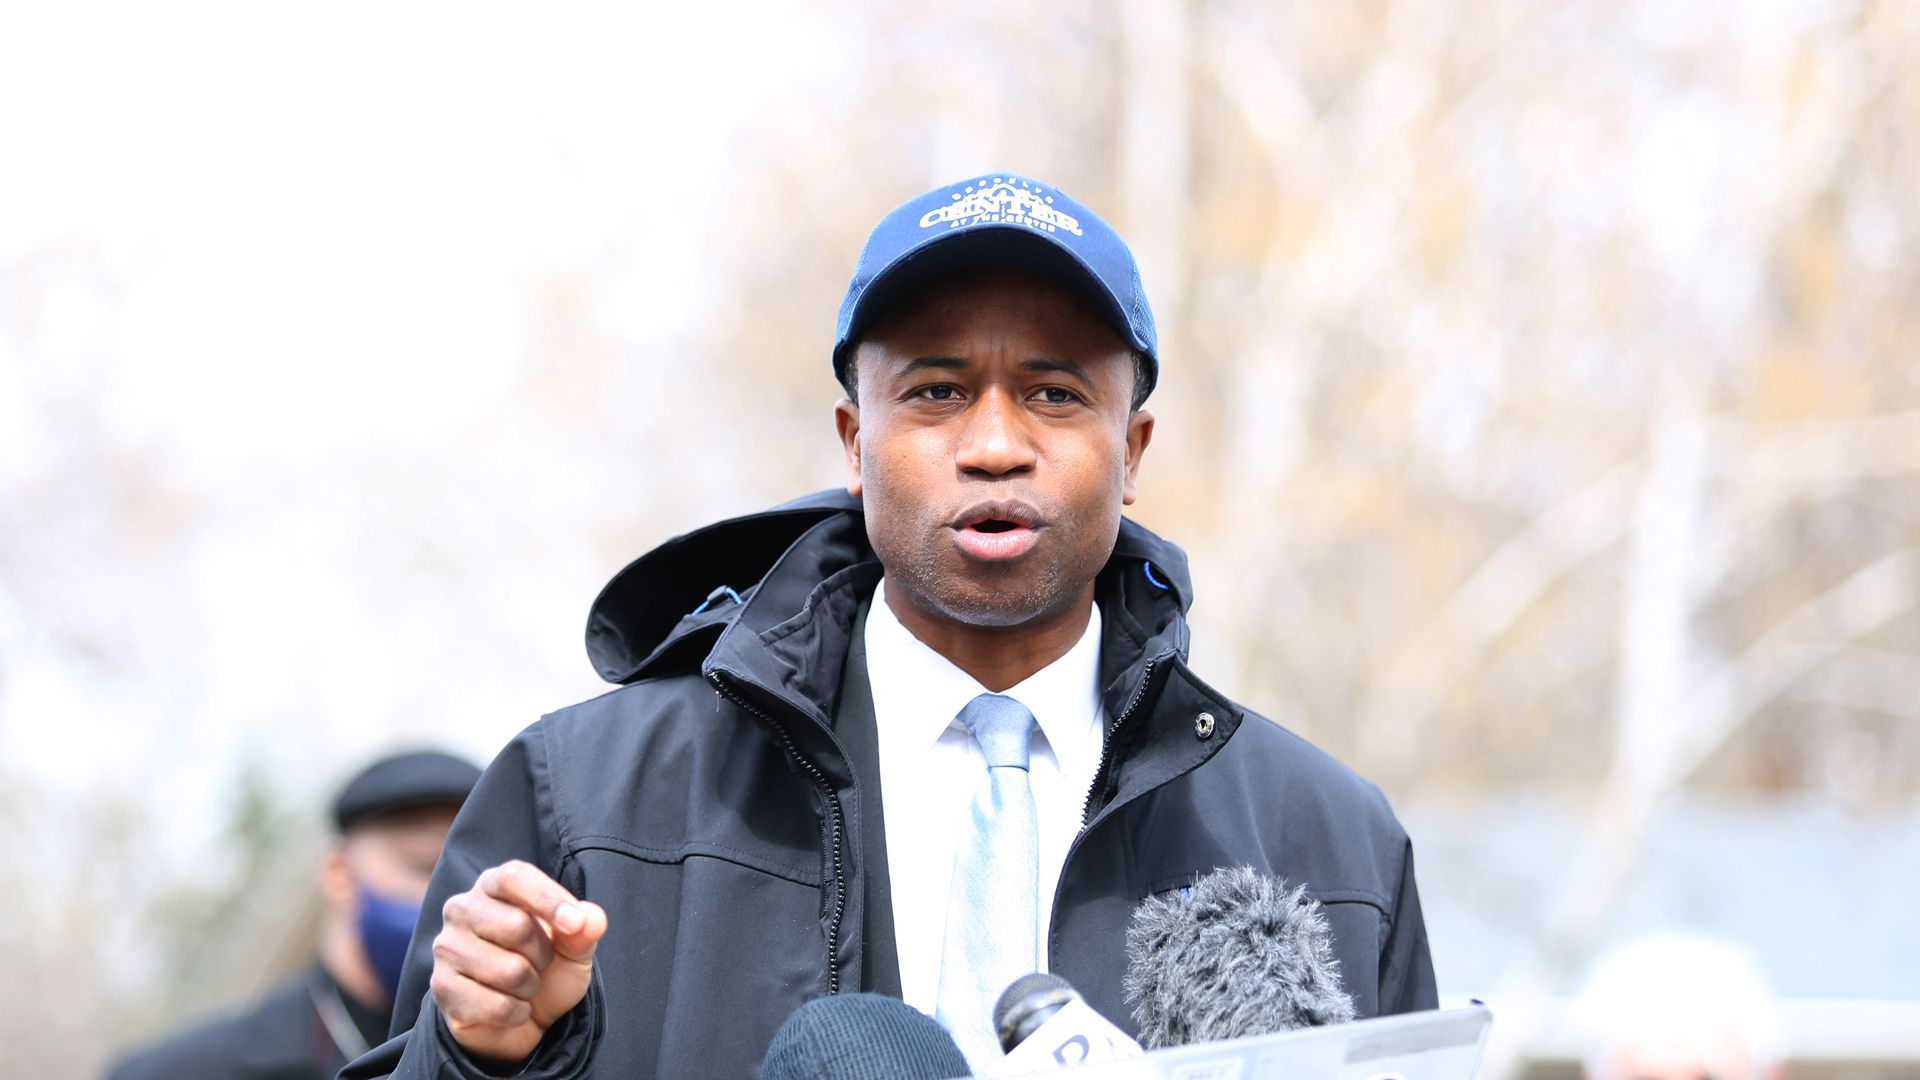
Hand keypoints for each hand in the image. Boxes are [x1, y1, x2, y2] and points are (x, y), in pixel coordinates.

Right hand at [429, 860, 607, 1065]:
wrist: (522, 1019)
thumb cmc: (547, 969)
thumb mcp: (575, 946)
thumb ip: (585, 928)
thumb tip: (589, 919)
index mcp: (493, 885)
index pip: (514, 876)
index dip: (547, 898)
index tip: (575, 924)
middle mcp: (462, 909)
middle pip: (517, 926)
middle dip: (543, 955)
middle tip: (540, 963)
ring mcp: (447, 948)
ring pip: (509, 970)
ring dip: (530, 987)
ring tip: (523, 985)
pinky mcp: (441, 987)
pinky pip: (495, 1005)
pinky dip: (515, 1012)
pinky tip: (510, 1007)